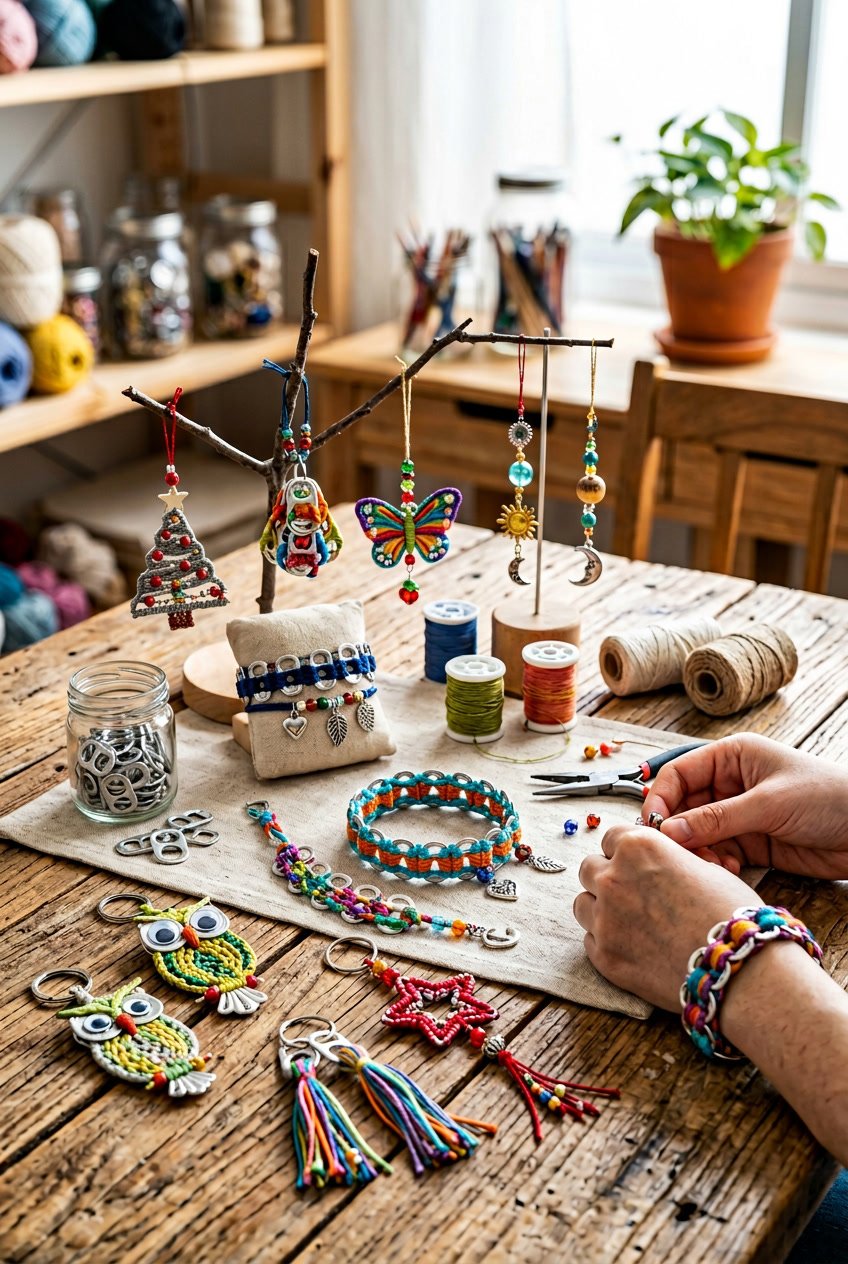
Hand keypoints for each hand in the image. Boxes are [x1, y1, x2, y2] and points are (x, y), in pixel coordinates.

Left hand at [574, 825, 760, 1009]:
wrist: (738, 967)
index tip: (637, 865)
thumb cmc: (732, 914)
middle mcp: (613, 877)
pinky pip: (590, 940)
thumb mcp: (707, 867)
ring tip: (629, 922)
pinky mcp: (604, 955)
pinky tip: (633, 946)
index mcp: (638, 846)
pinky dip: (606, 941)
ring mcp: (604, 918)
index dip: (626, 852)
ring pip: (582, 904)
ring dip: (599, 908)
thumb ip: (671, 858)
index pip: (612, 838)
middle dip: (607, 877)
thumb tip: (662, 862)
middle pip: (589, 868)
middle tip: (632, 894)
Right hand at [642, 734, 847, 880]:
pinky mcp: (751, 842)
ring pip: (697, 833)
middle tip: (678, 853)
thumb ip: (717, 818)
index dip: (662, 798)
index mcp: (732, 757)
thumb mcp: (769, 804)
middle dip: (679, 830)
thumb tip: (670, 830)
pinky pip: (717, 852)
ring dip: (698, 851)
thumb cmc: (829, 798)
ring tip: (712, 863)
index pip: (680, 773)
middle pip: (684, 806)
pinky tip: (728, 868)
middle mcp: (731, 783)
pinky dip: (716, 862)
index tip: (653, 825)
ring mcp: (740, 814)